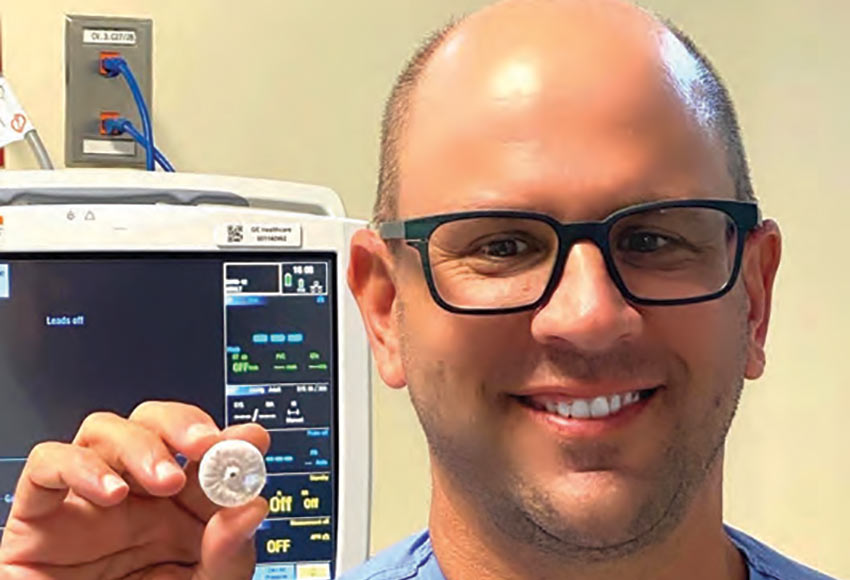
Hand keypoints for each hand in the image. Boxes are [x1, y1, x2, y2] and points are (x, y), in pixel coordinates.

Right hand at [0, 401, 269, 578]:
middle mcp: (134, 496)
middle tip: (207, 445)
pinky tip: (111, 493)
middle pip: (152, 423)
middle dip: (182, 424)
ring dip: (140, 443)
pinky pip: (47, 464)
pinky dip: (77, 465)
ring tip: (167, 479)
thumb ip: (228, 553)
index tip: (252, 439)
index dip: (228, 438)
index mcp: (178, 510)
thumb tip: (252, 508)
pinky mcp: (39, 516)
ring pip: (103, 430)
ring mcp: (87, 501)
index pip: (203, 454)